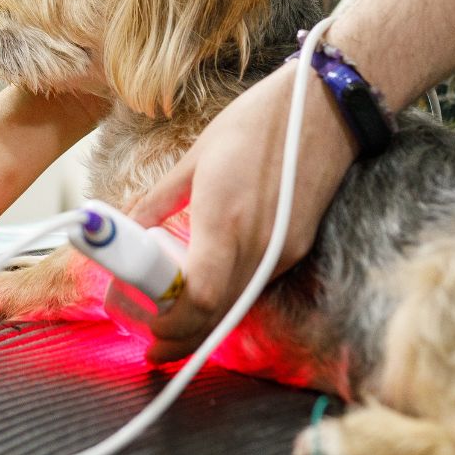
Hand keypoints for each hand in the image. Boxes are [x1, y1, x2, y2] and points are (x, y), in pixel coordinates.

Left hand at [130, 62, 357, 361]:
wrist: (326, 109)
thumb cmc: (259, 121)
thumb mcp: (197, 155)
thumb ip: (159, 199)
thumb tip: (128, 227)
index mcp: (225, 219)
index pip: (200, 298)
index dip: (171, 325)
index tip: (147, 332)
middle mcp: (258, 244)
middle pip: (218, 316)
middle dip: (182, 338)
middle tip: (152, 345)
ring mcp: (283, 250)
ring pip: (238, 306)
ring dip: (205, 322)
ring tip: (173, 320)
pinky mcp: (297, 247)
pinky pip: (256, 285)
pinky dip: (229, 298)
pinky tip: (210, 288)